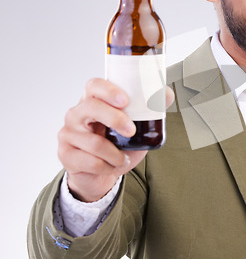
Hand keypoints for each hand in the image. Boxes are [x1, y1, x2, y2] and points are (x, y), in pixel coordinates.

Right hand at [57, 78, 174, 202]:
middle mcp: (77, 113)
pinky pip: (90, 161)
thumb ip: (150, 109)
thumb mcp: (137, 126)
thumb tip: (166, 94)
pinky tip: (111, 166)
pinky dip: (107, 166)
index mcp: (93, 100)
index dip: (109, 90)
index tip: (125, 100)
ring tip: (122, 158)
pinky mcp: (65, 154)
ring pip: (94, 142)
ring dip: (115, 154)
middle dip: (115, 119)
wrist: (101, 172)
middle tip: (131, 130)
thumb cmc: (118, 144)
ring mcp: (68, 133)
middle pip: (91, 107)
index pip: (94, 85)